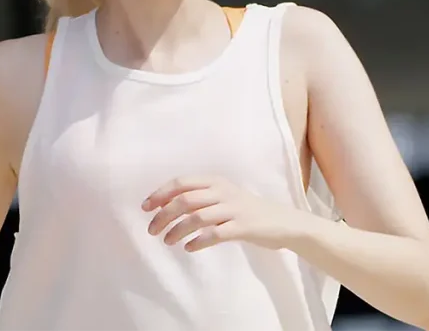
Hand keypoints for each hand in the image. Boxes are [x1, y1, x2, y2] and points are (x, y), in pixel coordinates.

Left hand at [142, 176, 301, 251]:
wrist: (282, 222)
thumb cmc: (247, 211)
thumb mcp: (223, 197)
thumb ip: (199, 199)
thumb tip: (165, 208)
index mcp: (216, 181)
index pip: (181, 182)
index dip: (161, 194)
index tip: (146, 208)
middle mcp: (223, 191)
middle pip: (185, 199)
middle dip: (163, 215)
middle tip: (152, 230)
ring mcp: (234, 209)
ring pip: (197, 217)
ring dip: (177, 230)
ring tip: (167, 241)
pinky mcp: (243, 227)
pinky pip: (215, 234)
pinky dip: (198, 241)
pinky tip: (189, 248)